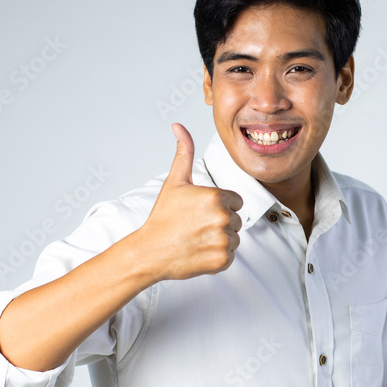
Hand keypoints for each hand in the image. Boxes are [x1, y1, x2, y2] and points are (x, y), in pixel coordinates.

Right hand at [139, 123, 243, 280]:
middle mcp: (223, 218)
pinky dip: (217, 256)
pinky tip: (199, 251)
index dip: (219, 206)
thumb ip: (184, 153)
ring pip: (234, 238)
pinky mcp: (223, 260)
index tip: (200, 212)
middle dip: (219, 223)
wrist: (150, 252)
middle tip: (195, 226)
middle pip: (235, 219)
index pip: (234, 201)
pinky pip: (230, 256)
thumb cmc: (162, 218)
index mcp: (217, 197)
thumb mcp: (175, 182)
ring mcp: (224, 240)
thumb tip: (178, 126)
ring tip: (197, 239)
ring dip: (219, 240)